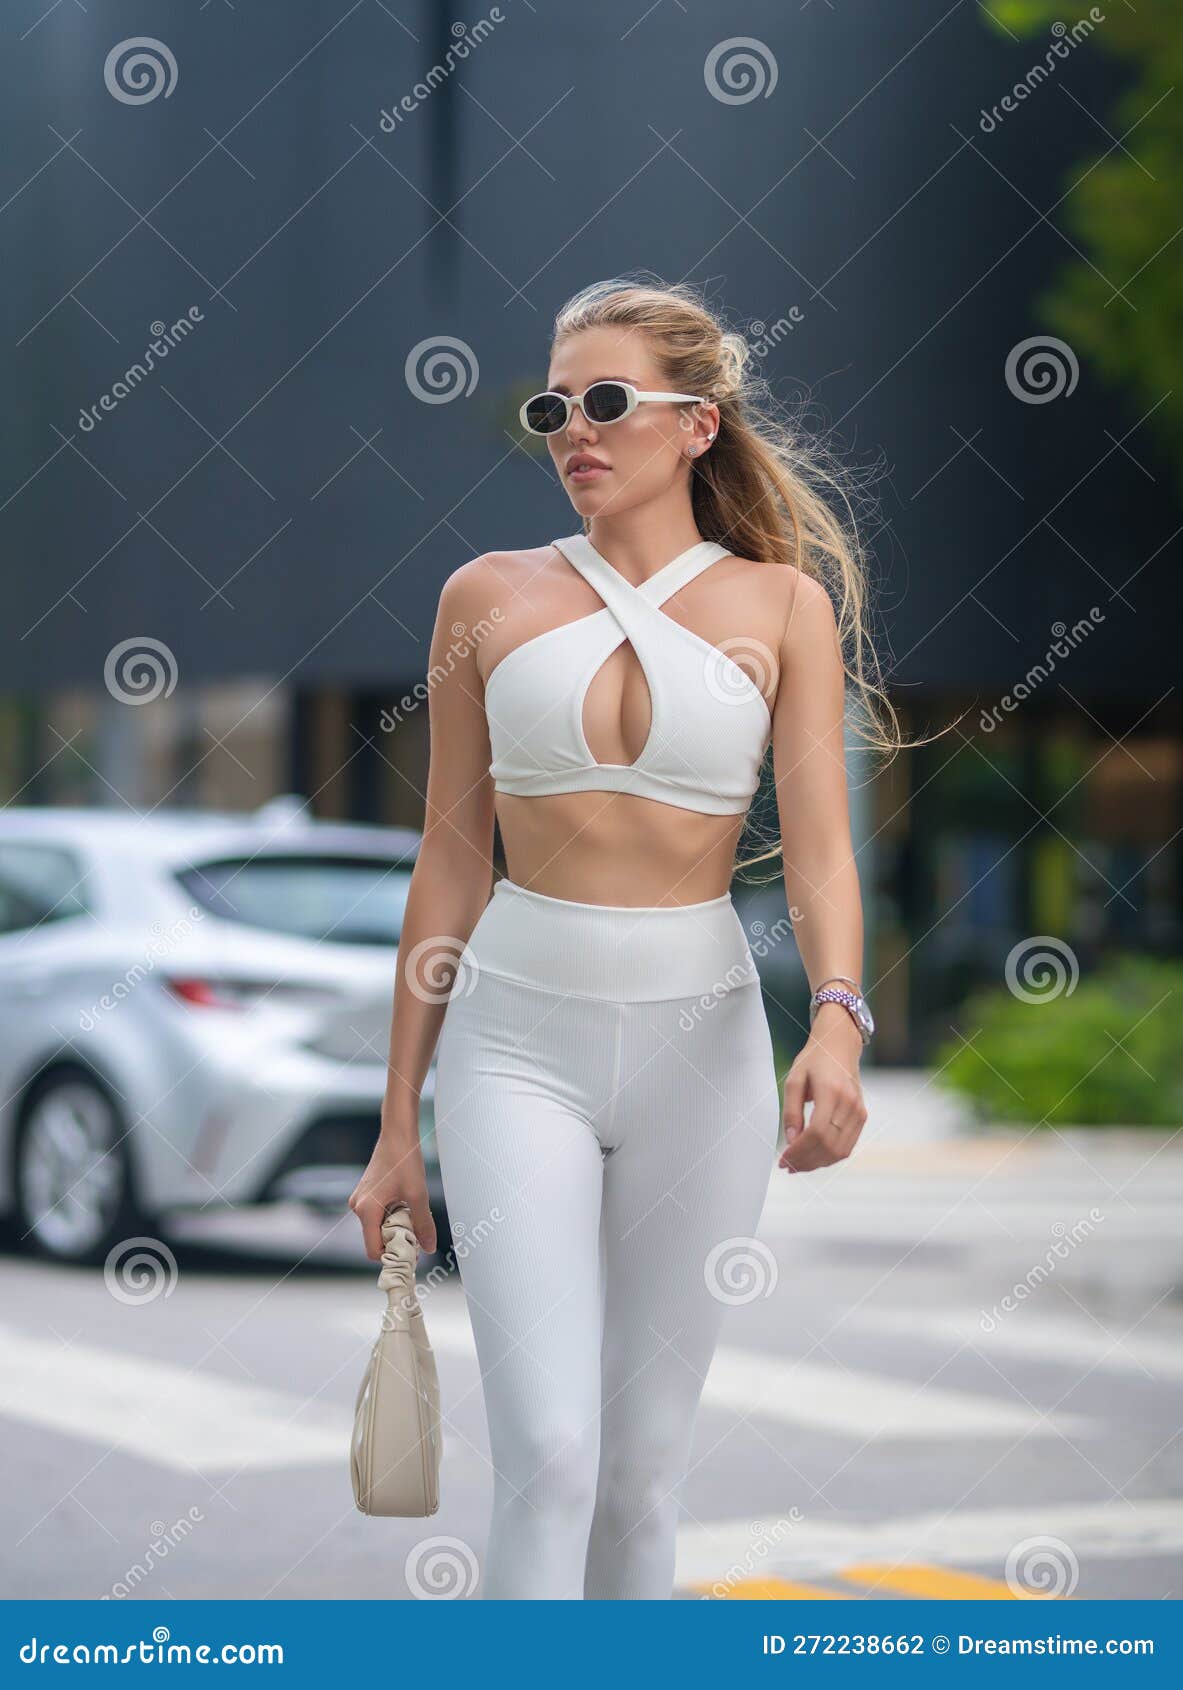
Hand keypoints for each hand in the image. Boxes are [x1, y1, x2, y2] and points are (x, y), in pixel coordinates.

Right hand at [349, 1129, 436, 1259]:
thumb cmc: (406, 1160)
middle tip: (417, 1232)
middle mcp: (357, 1207)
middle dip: (396, 1239)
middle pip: (375, 1239)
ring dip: (395, 1226)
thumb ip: (423, 1224)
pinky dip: (391, 1216)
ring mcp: (359, 1200)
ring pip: (377, 1226)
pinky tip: (405, 1204)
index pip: (373, 1250)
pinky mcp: (365, 1194)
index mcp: (366, 1210)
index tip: (411, 1252)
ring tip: (412, 1212)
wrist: (397, 1134)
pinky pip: (377, 1215)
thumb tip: (429, 1247)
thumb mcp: (418, 1195)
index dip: (392, 1255)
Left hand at [779, 1008, 867, 1172]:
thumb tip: (791, 1141)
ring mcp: (858, 1111)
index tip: (783, 1159)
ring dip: (817, 1163)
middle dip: (806, 1161)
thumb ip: (791, 1111)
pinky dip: (830, 1156)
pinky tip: (813, 1157)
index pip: (816, 1132)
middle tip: (787, 1166)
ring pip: (840, 1150)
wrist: (839, 1046)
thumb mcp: (794, 1079)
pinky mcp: (862, 1116)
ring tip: (798, 1165)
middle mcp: (848, 1103)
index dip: (799, 1151)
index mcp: (830, 1091)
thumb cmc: (814, 1060)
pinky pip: (848, 1145)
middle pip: (828, 1145)